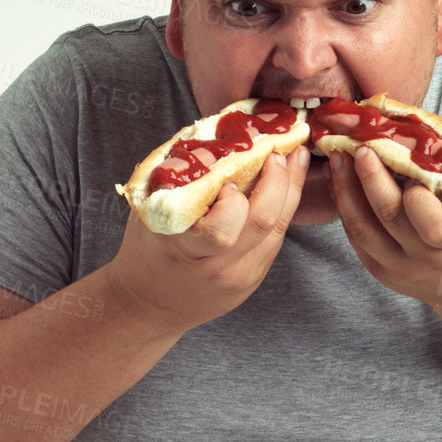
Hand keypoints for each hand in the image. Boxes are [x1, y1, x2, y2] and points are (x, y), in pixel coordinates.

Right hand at [105, 146, 310, 335]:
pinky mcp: (252, 280)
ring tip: (294, 158)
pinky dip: (280, 209)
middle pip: (262, 222)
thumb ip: (178, 178)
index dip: (233, 200)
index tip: (231, 174)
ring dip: (290, 189)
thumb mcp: (149, 212)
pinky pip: (274, 239)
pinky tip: (283, 187)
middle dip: (278, 180)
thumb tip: (213, 136)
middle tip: (280, 150)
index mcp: (183, 249)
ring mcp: (239, 278)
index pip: (221, 229)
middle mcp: (216, 267)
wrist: (147, 305)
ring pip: (278, 229)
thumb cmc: (146, 250)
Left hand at [328, 145, 441, 306]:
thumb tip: (404, 121)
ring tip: (338, 157)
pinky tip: (339, 178)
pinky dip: (344, 203)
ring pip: (361, 227)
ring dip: (345, 188)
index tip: (409, 165)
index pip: (433, 224)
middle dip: (370, 176)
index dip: (417, 196)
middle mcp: (425, 257)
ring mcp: (398, 267)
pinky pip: (354, 235)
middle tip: (358, 145)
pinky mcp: (378, 269)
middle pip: (389, 216)